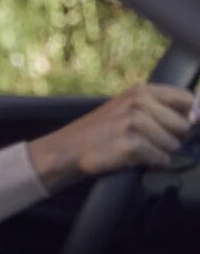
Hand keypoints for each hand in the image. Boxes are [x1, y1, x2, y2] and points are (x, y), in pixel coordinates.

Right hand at [28, 84, 194, 190]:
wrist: (67, 149)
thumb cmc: (100, 131)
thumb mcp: (127, 107)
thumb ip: (160, 107)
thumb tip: (197, 115)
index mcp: (140, 90)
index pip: (187, 99)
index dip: (187, 116)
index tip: (174, 126)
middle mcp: (138, 102)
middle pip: (184, 125)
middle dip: (171, 137)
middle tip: (147, 139)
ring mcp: (133, 123)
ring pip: (173, 144)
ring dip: (160, 151)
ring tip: (138, 148)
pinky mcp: (130, 145)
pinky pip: (160, 159)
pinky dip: (151, 163)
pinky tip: (135, 158)